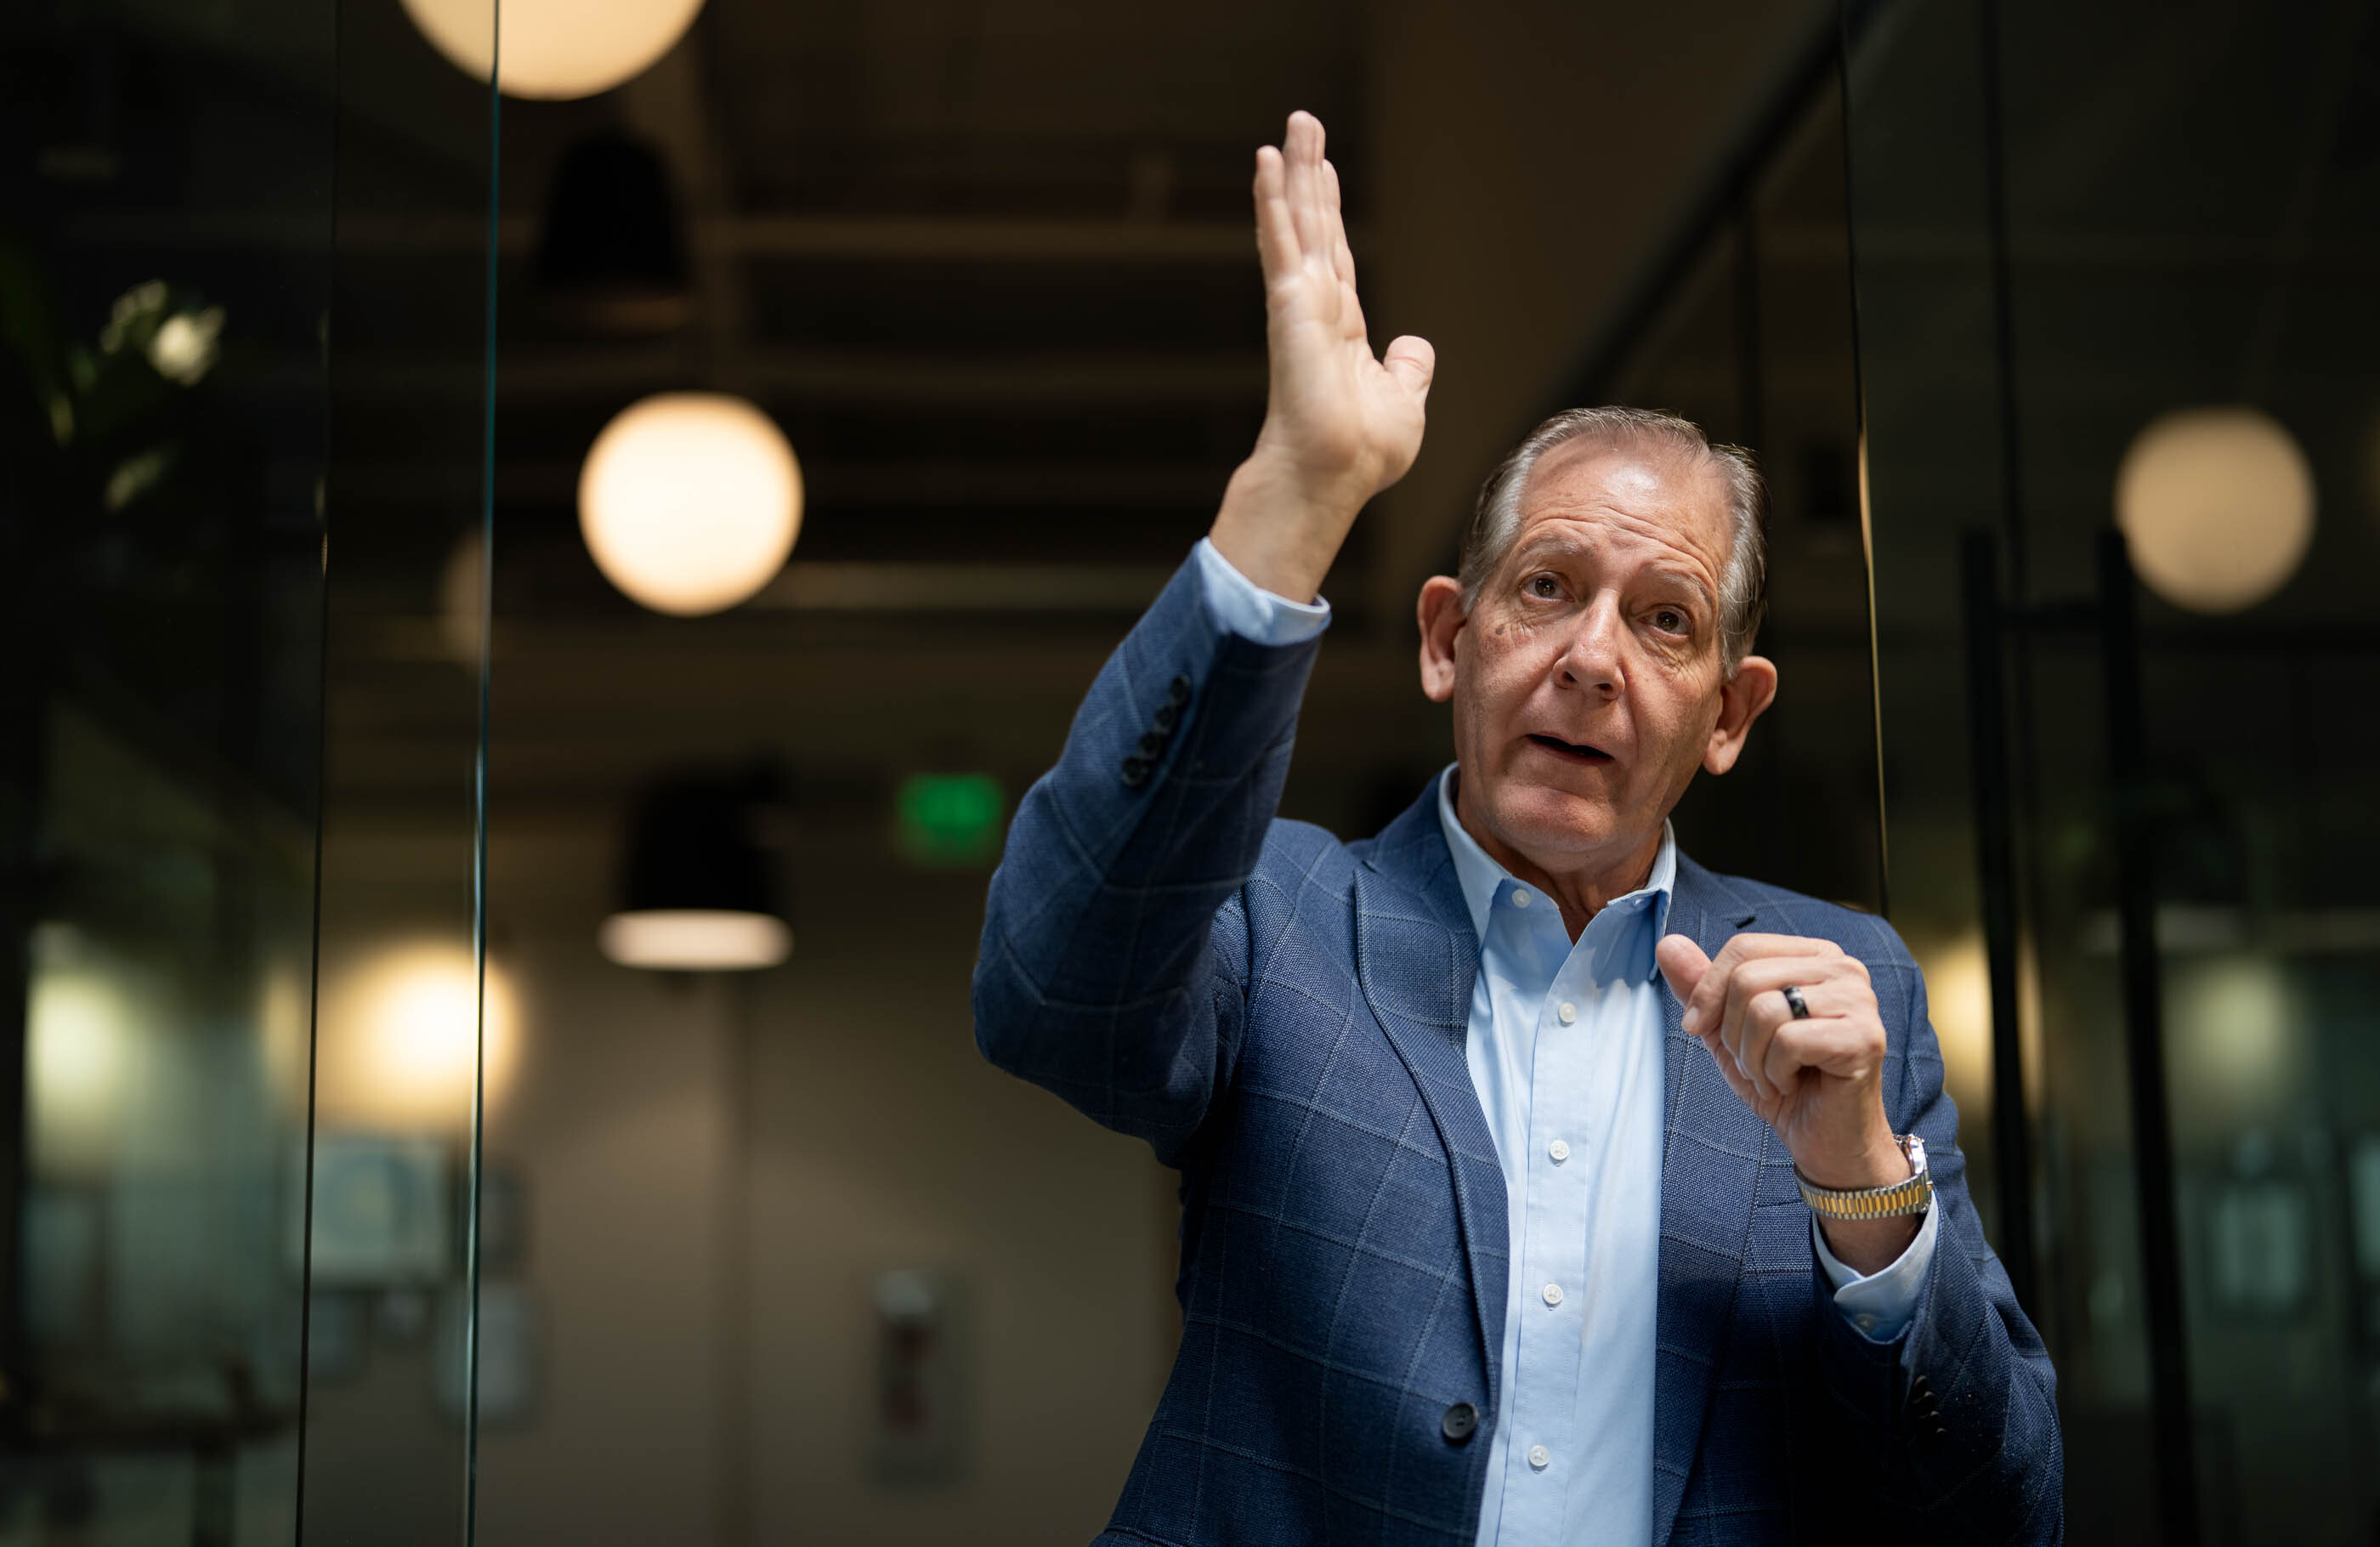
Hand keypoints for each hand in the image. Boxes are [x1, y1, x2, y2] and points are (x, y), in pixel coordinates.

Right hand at [1209, 111, 1434, 600]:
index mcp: (1341, 328)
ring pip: (1297, 222)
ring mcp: (1300, 303)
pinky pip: (1281, 241)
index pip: (1337, 255)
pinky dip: (1272, 200)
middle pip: (1315, 225)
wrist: (1335, 475)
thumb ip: (1409, 368)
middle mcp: (1317, 307)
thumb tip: (1414, 345)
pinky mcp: (1289, 304)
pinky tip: (1266, 160)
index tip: (1322, 172)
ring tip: (1291, 126)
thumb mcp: (1405, 401)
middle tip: (1304, 124)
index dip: (1329, 211)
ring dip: (1291, 172)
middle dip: (1309, 174)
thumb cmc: (1363, 453)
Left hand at [1656, 932, 1918, 1273]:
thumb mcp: (1727, 1030)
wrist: (1826, 1141)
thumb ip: (1700, 986)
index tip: (1699, 1028)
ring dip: (1751, 1057)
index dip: (1708, 991)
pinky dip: (1774, 1073)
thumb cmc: (1783, 1082)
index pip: (1743, 948)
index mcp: (1815, 956)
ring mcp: (1859, 1002)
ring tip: (1771, 1077)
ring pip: (1764, 1009)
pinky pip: (1788, 1041)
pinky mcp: (1865, 1038)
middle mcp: (1844, 969)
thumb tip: (1666, 943)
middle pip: (1748, 978)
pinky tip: (1790, 1086)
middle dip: (1731, 1032)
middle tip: (1752, 1063)